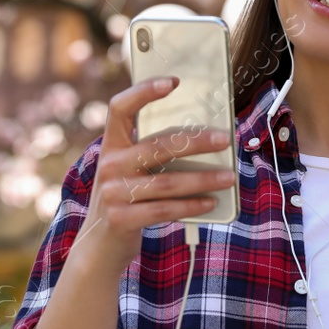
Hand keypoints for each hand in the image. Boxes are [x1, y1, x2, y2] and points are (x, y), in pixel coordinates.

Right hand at [73, 76, 234, 269]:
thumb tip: (204, 140)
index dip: (143, 91)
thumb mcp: (130, 172)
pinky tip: (211, 202)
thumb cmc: (126, 200)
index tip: (173, 81)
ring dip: (204, 179)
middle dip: (196, 141)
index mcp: (111, 146)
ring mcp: (112, 193)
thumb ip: (154, 155)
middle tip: (225, 139)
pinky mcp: (121, 219)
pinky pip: (165, 209)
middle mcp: (109, 165)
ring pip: (168, 181)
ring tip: (229, 176)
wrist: (99, 247)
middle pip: (158, 145)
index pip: (120, 107)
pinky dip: (192, 205)